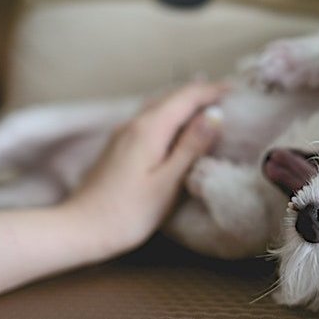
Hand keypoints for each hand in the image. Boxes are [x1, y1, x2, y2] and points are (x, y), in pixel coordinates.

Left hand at [61, 82, 226, 254]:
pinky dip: (170, 115)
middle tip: (228, 95)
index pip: (186, 97)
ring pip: (158, 106)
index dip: (213, 90)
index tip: (237, 90)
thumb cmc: (128, 213)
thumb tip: (215, 115)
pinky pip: (150, 119)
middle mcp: (134, 123)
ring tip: (208, 105)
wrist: (81, 228)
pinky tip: (177, 126)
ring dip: (184, 102)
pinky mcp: (118, 146)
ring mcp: (123, 134)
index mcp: (149, 129)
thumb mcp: (167, 183)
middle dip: (200, 92)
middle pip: (171, 96)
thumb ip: (191, 147)